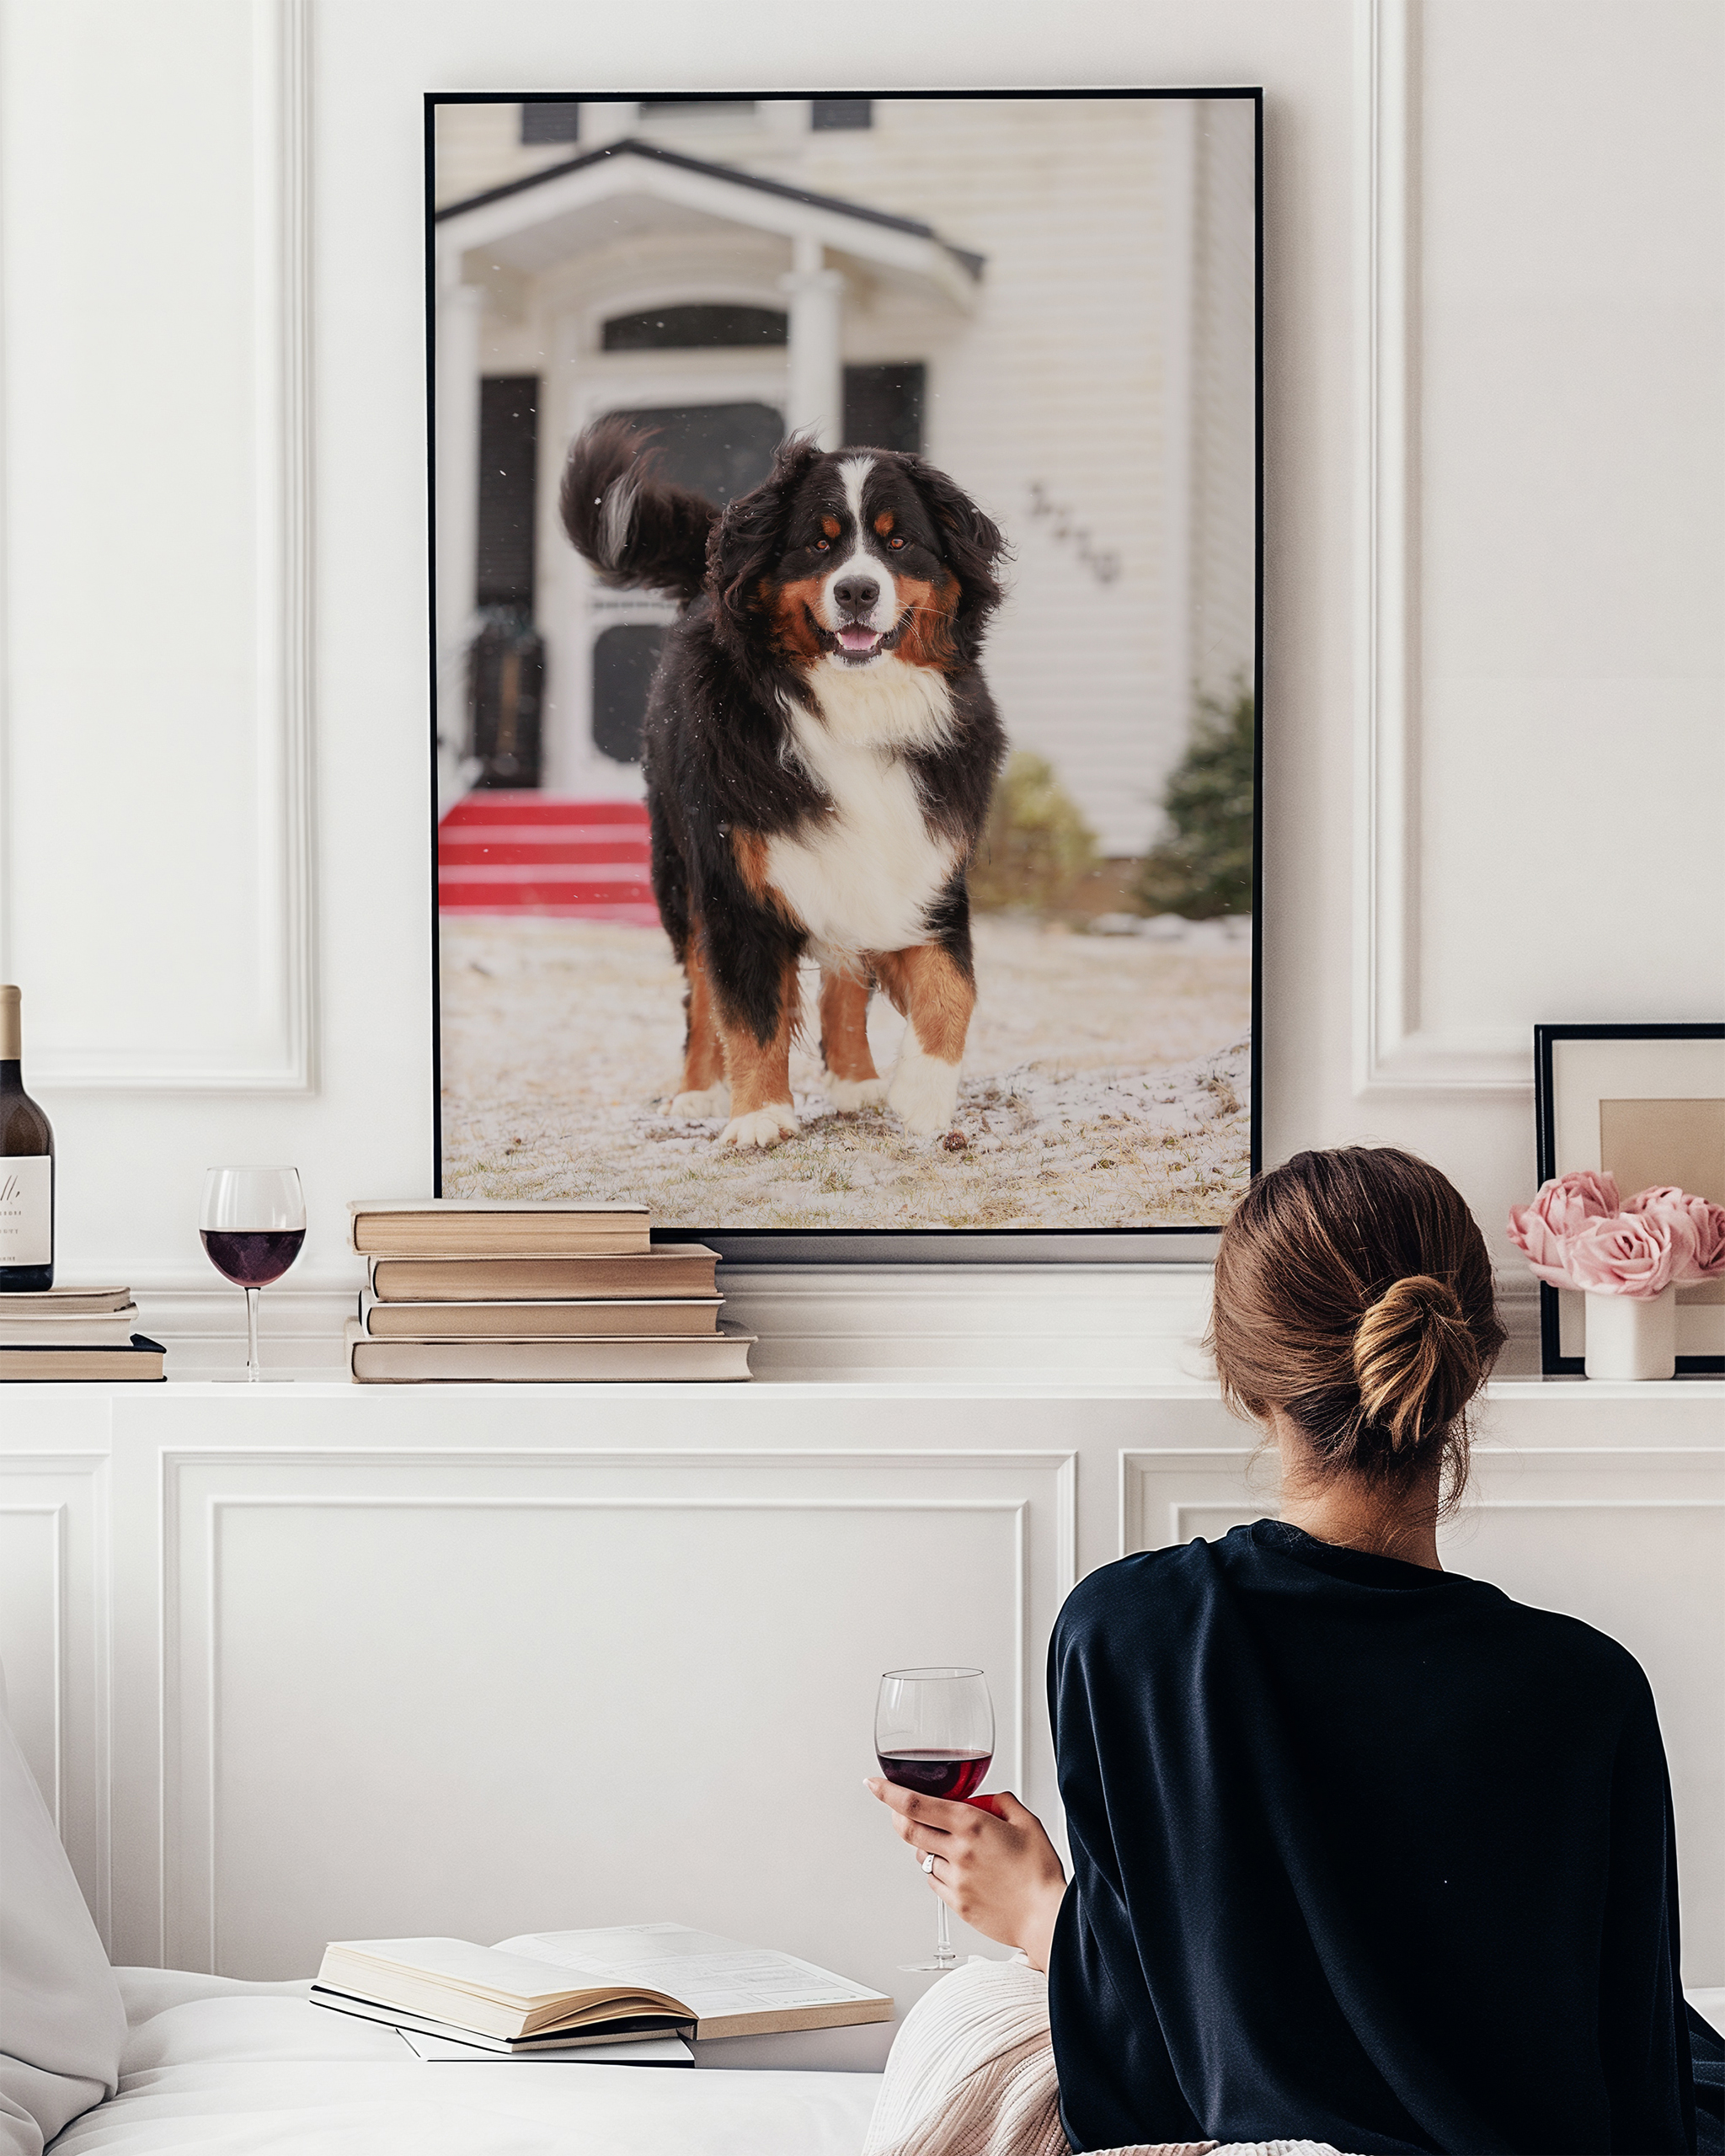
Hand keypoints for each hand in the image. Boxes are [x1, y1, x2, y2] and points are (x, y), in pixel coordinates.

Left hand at [867, 1780, 1067, 1971]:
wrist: (1046, 1918)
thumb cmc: (1040, 1873)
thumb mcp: (1027, 1822)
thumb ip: (1001, 1802)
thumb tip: (986, 1799)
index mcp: (971, 1825)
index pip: (916, 1803)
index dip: (888, 1791)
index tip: (873, 1784)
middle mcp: (957, 1852)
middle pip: (907, 1829)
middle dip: (898, 1816)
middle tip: (902, 1810)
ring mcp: (954, 1880)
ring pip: (920, 1856)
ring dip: (926, 1845)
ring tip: (952, 1846)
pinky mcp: (956, 1904)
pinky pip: (934, 1881)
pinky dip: (939, 1870)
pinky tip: (960, 1870)